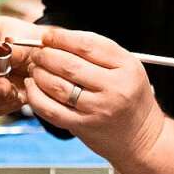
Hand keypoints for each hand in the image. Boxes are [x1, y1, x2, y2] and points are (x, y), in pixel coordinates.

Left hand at [24, 27, 164, 166]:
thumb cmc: (130, 98)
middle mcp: (114, 88)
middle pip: (70, 65)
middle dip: (46, 55)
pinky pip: (52, 110)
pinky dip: (36, 96)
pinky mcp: (84, 126)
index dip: (62, 38)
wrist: (140, 138)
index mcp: (127, 67)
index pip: (88, 45)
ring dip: (40, 73)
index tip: (48, 35)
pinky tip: (32, 86)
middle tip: (37, 52)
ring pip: (58, 86)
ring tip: (35, 67)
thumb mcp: (127, 68)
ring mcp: (99, 109)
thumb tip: (60, 38)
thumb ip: (99, 52)